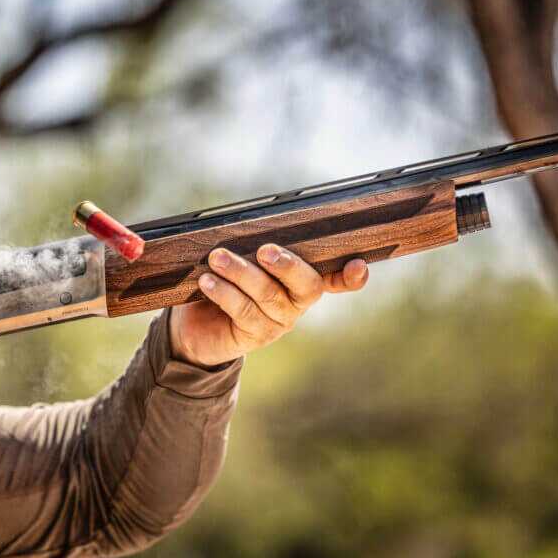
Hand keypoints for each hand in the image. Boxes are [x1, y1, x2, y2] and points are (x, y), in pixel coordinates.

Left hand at [169, 244, 368, 367]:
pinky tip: (208, 280)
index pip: (335, 277)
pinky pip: (242, 311)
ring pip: (267, 294)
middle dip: (287, 265)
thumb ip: (253, 243)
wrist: (198, 323)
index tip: (358, 265)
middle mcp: (297, 302)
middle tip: (264, 250)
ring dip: (240, 272)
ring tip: (217, 258)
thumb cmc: (225, 279)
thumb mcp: (241, 258)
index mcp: (301, 279)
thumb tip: (247, 221)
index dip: (350, 276)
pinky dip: (223, 292)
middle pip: (306, 285)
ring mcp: (278, 321)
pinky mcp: (255, 336)